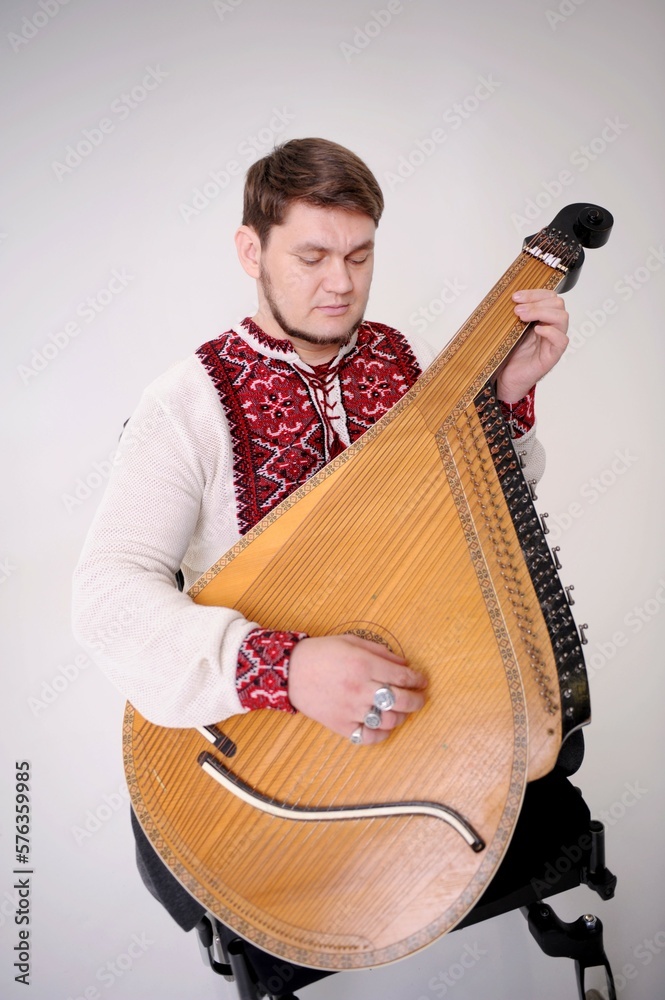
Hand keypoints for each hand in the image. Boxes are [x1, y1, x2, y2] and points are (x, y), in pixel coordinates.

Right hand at [288, 634, 426, 744]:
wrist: (290, 671)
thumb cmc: (321, 653)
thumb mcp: (351, 641)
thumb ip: (380, 651)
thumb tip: (404, 664)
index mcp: (364, 664)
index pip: (402, 676)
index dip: (417, 679)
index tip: (422, 680)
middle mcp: (360, 689)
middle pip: (401, 700)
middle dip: (417, 700)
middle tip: (420, 698)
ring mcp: (350, 710)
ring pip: (388, 720)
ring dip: (402, 716)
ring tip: (402, 711)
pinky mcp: (340, 725)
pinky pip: (368, 737)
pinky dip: (382, 734)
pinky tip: (384, 726)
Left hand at [495, 288, 568, 402]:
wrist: (505, 378)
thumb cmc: (509, 354)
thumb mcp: (510, 328)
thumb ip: (514, 314)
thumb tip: (508, 297)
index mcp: (542, 318)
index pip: (548, 296)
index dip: (534, 293)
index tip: (515, 296)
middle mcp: (551, 327)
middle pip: (558, 303)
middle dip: (536, 301)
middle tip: (517, 309)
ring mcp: (553, 341)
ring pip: (562, 318)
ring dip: (542, 312)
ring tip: (523, 317)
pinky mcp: (552, 356)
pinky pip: (562, 340)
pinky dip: (551, 332)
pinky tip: (537, 330)